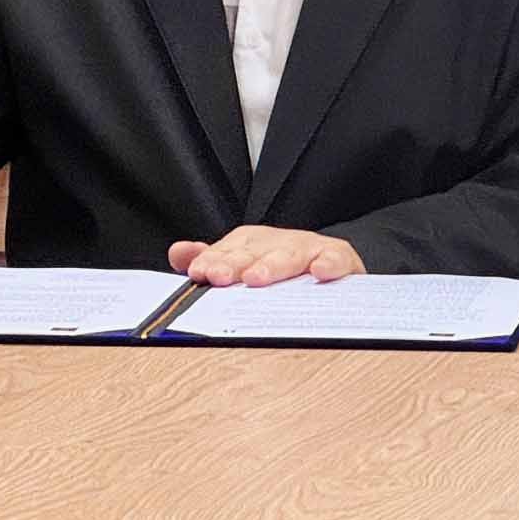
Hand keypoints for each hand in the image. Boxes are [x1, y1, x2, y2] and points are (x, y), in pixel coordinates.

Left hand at [168, 225, 364, 286]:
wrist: (335, 274)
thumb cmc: (283, 275)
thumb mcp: (244, 267)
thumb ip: (211, 261)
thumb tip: (178, 253)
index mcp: (255, 244)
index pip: (230, 250)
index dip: (213, 260)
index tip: (198, 272)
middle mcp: (281, 242)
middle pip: (257, 251)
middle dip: (238, 263)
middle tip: (220, 276)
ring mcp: (311, 249)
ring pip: (291, 254)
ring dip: (274, 265)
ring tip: (257, 277)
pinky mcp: (341, 259)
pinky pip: (337, 259)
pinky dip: (330, 264)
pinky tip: (320, 272)